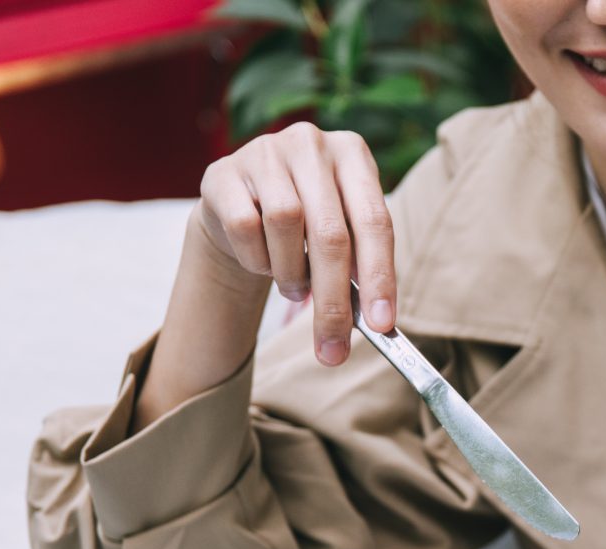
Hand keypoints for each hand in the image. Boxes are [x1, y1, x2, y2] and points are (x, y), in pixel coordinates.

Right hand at [194, 122, 396, 365]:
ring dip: (292, 274)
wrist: (242, 206)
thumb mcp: (342, 237)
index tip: (382, 325)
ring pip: (285, 224)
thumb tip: (377, 323)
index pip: (375, 222)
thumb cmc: (307, 226)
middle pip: (331, 233)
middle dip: (334, 300)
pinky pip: (245, 227)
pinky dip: (257, 260)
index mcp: (354, 154)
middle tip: (333, 347)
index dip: (380, 278)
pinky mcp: (223, 171)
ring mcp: (265, 151)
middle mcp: (311, 143)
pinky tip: (262, 262)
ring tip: (294, 288)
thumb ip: (359, 268)